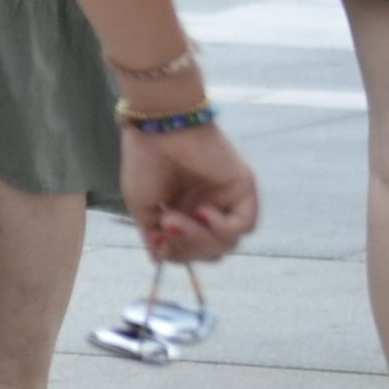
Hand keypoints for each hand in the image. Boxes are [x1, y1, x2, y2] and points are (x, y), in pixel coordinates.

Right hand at [120, 120, 259, 263]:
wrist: (156, 127)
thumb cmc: (144, 160)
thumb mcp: (142, 206)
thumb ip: (153, 235)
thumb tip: (158, 260)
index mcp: (186, 211)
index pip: (193, 250)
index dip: (178, 254)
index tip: (157, 244)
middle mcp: (209, 207)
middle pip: (212, 251)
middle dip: (188, 249)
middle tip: (166, 229)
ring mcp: (228, 200)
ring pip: (227, 242)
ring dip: (200, 238)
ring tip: (175, 218)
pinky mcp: (244, 189)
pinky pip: (245, 225)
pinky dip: (223, 227)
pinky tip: (203, 212)